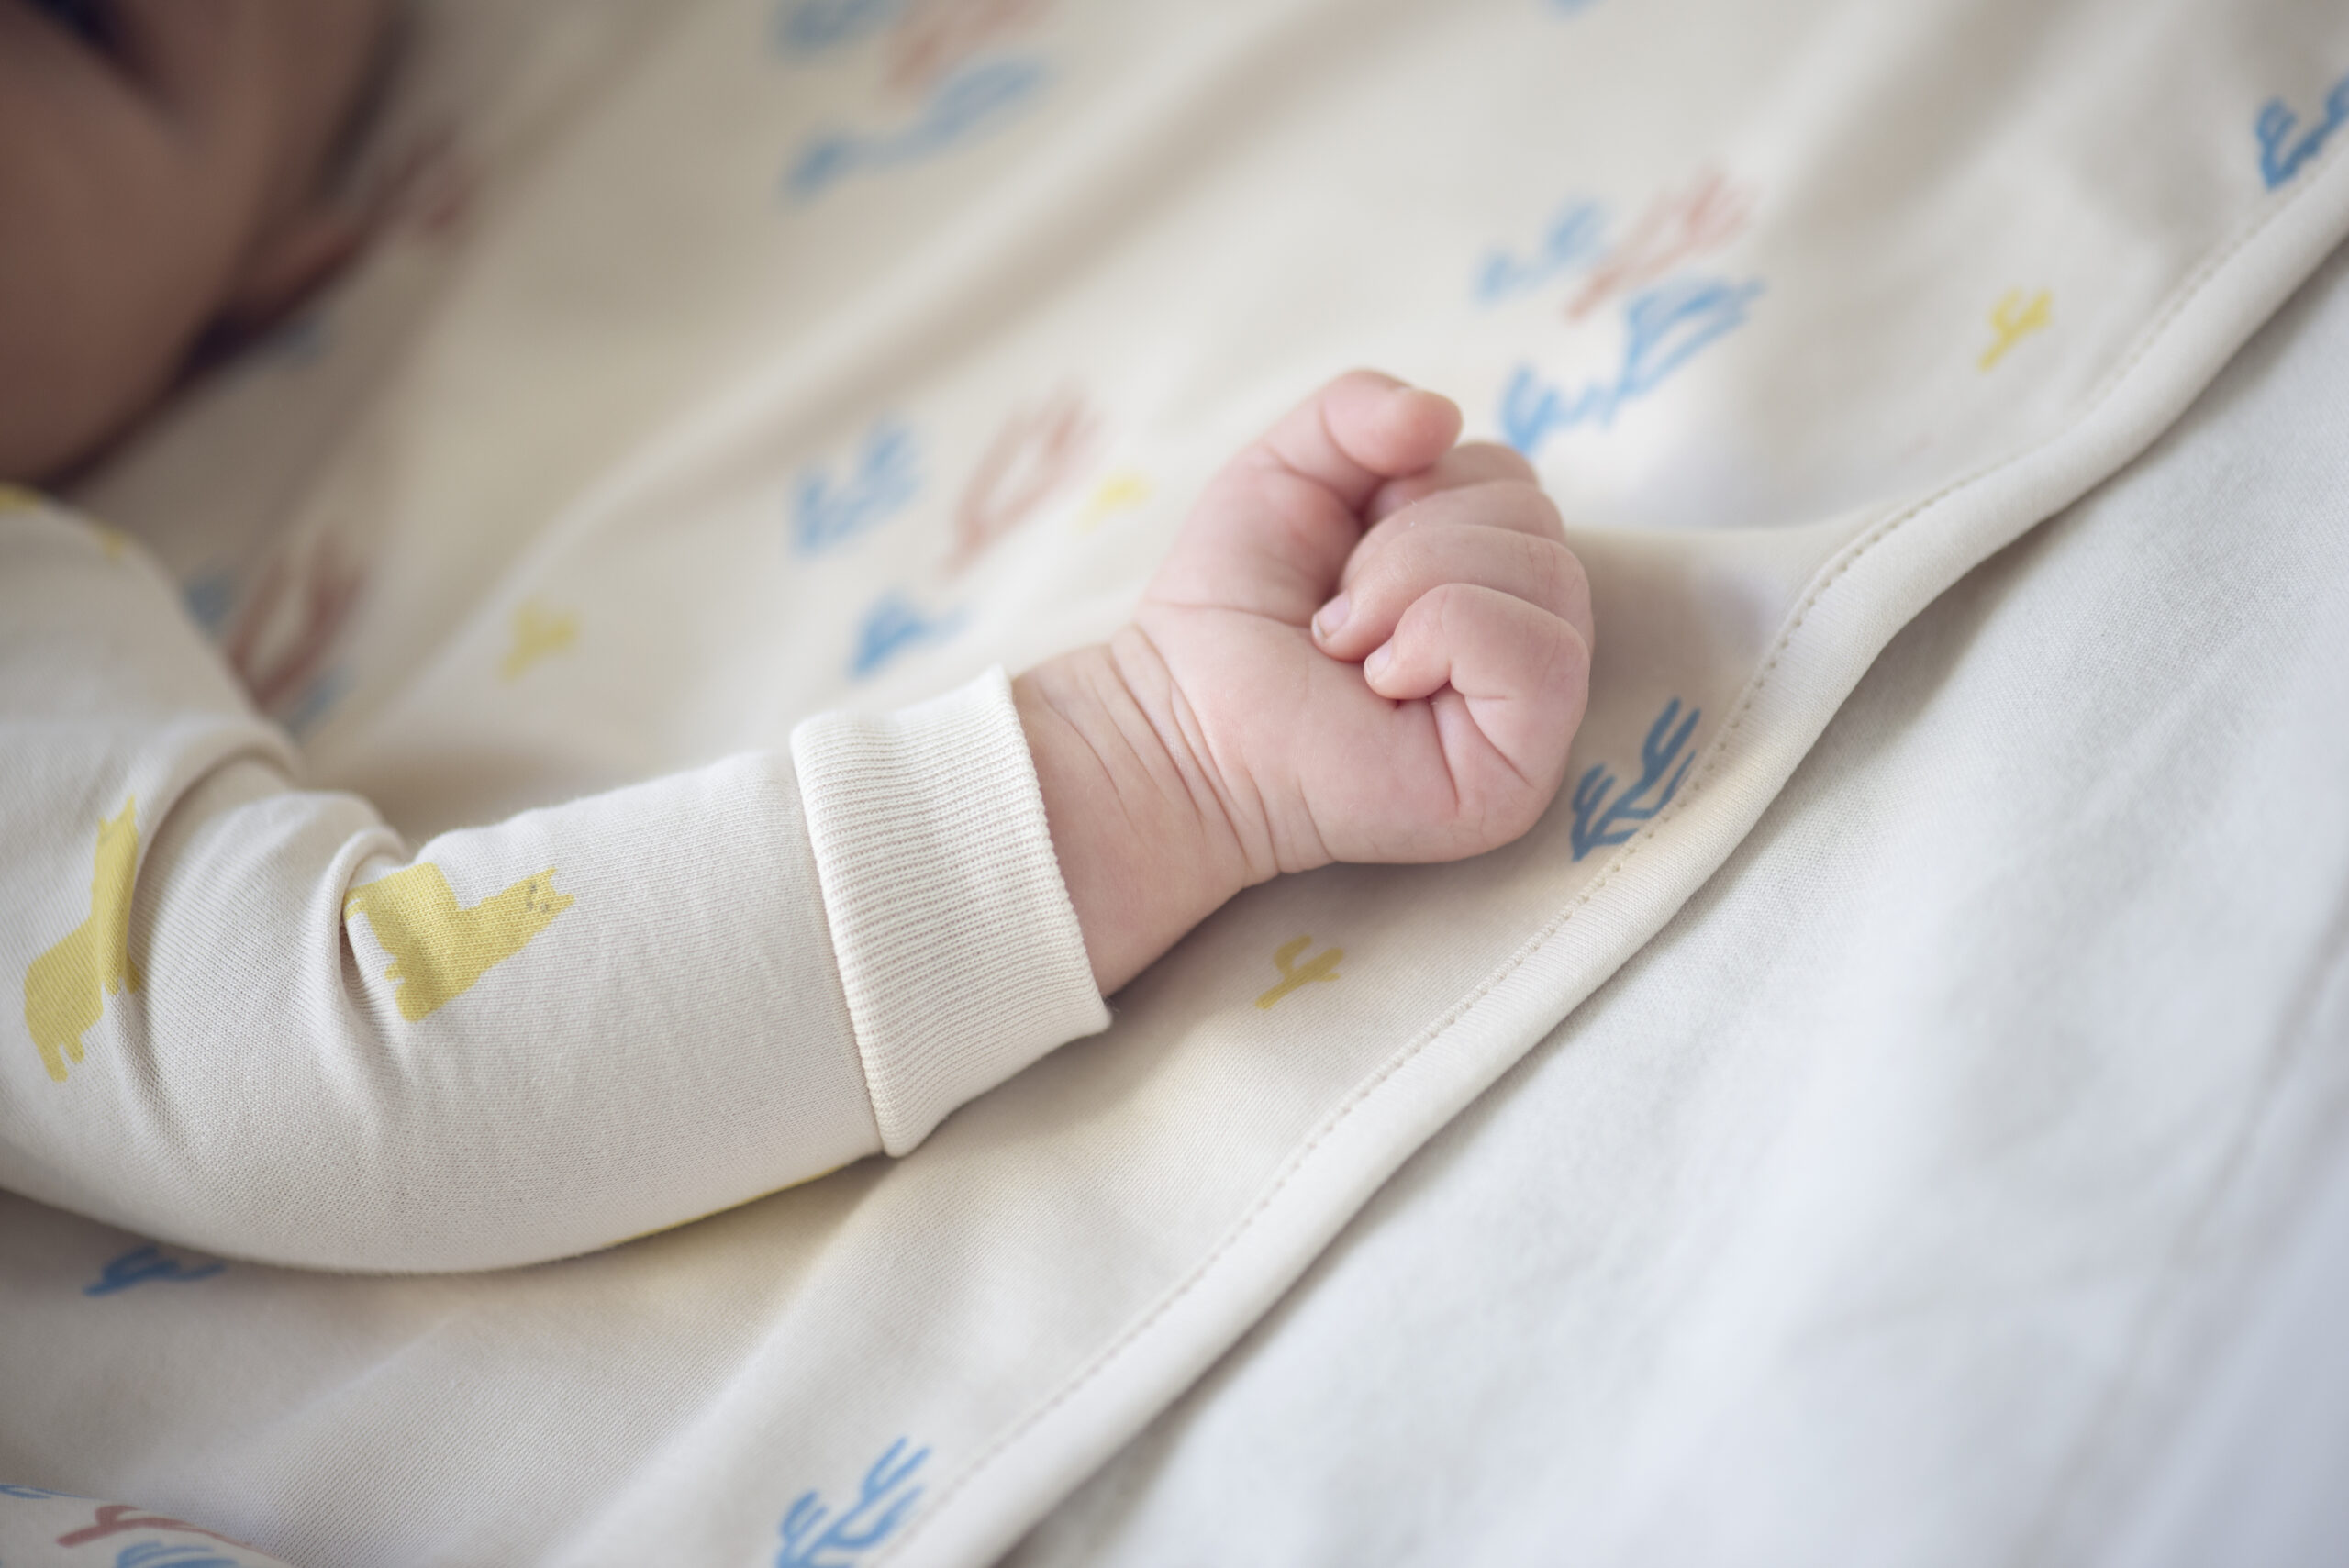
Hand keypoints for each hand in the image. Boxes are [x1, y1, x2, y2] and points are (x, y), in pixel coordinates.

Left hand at [1019, 371, 1592, 992]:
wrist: (1177, 724)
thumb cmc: (1230, 614)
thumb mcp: (1284, 472)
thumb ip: (1357, 410)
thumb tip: (1441, 415)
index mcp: (1486, 576)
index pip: (1515, 481)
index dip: (1420, 487)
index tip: (1343, 554)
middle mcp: (1523, 641)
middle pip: (1537, 517)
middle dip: (1412, 542)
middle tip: (1336, 611)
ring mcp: (1532, 715)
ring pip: (1549, 573)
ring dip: (1414, 585)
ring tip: (1345, 644)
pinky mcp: (1520, 773)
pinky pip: (1543, 653)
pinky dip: (1449, 634)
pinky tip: (1380, 680)